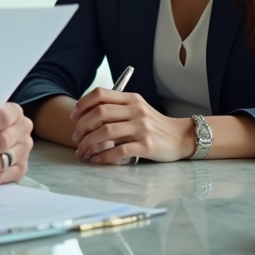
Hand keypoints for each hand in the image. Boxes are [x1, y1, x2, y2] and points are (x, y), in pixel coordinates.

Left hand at [69, 88, 193, 163]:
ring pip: (106, 132)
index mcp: (131, 99)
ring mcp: (142, 128)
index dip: (82, 104)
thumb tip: (85, 117)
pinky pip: (119, 151)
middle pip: (99, 113)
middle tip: (75, 140)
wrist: (181, 137)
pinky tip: (97, 160)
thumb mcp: (137, 110)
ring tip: (83, 153)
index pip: (100, 94)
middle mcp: (136, 110)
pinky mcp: (147, 146)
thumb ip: (116, 109)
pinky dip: (104, 156)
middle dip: (82, 127)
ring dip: (89, 144)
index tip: (73, 117)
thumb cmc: (153, 125)